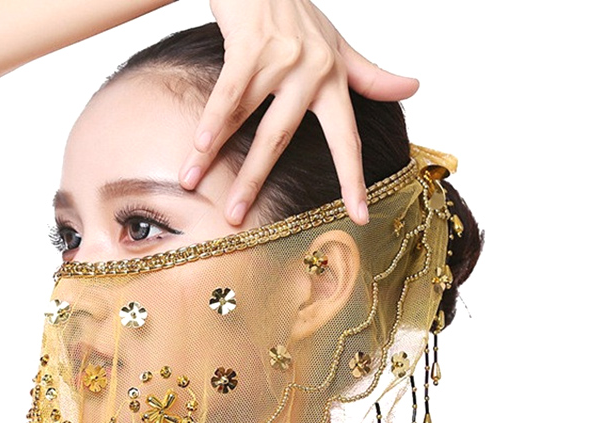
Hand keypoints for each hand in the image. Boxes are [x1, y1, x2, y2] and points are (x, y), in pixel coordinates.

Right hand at [179, 0, 418, 225]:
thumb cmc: (299, 14)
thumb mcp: (339, 44)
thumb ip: (369, 76)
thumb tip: (414, 87)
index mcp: (333, 80)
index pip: (346, 139)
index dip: (353, 180)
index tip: (360, 218)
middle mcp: (311, 71)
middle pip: (281, 139)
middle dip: (254, 180)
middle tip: (234, 218)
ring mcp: (281, 57)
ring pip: (246, 118)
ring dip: (215, 154)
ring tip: (191, 183)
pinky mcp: (250, 44)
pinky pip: (228, 91)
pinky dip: (210, 119)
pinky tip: (198, 146)